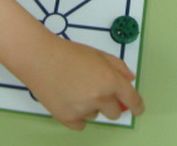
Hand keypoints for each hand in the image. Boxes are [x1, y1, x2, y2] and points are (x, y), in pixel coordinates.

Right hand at [22, 36, 144, 129]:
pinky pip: (81, 124)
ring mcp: (83, 110)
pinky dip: (78, 116)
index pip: (132, 100)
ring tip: (75, 89)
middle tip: (97, 92)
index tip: (137, 109)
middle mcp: (100, 97)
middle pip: (115, 112)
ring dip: (91, 107)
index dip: (137, 106)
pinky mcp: (67, 118)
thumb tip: (130, 79)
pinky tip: (69, 99)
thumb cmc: (68, 52)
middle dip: (110, 104)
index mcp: (110, 80)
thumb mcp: (97, 53)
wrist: (39, 58)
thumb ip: (118, 66)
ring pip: (96, 116)